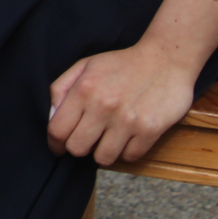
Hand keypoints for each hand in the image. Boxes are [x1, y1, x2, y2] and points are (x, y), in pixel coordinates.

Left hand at [47, 43, 197, 164]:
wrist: (165, 60)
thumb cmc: (121, 64)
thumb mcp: (85, 65)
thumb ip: (62, 89)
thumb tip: (52, 117)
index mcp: (84, 90)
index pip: (58, 130)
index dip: (55, 143)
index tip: (58, 147)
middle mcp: (103, 107)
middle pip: (77, 148)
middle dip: (78, 147)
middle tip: (86, 140)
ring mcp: (128, 121)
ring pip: (103, 158)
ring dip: (103, 152)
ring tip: (107, 139)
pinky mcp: (150, 130)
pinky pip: (130, 157)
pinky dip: (126, 151)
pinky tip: (127, 137)